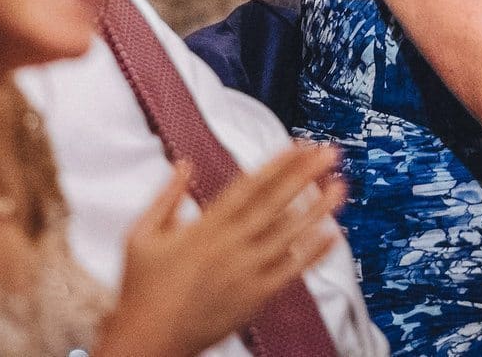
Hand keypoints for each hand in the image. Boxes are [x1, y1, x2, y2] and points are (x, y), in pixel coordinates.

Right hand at [99, 143, 346, 356]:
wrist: (148, 340)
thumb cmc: (140, 288)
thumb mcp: (141, 235)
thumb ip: (166, 197)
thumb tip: (185, 164)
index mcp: (204, 226)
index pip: (249, 186)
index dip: (277, 164)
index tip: (299, 145)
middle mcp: (229, 245)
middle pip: (275, 202)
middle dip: (305, 175)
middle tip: (330, 152)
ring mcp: (245, 272)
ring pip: (289, 235)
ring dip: (317, 209)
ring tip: (341, 186)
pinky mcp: (254, 299)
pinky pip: (290, 272)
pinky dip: (313, 253)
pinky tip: (333, 235)